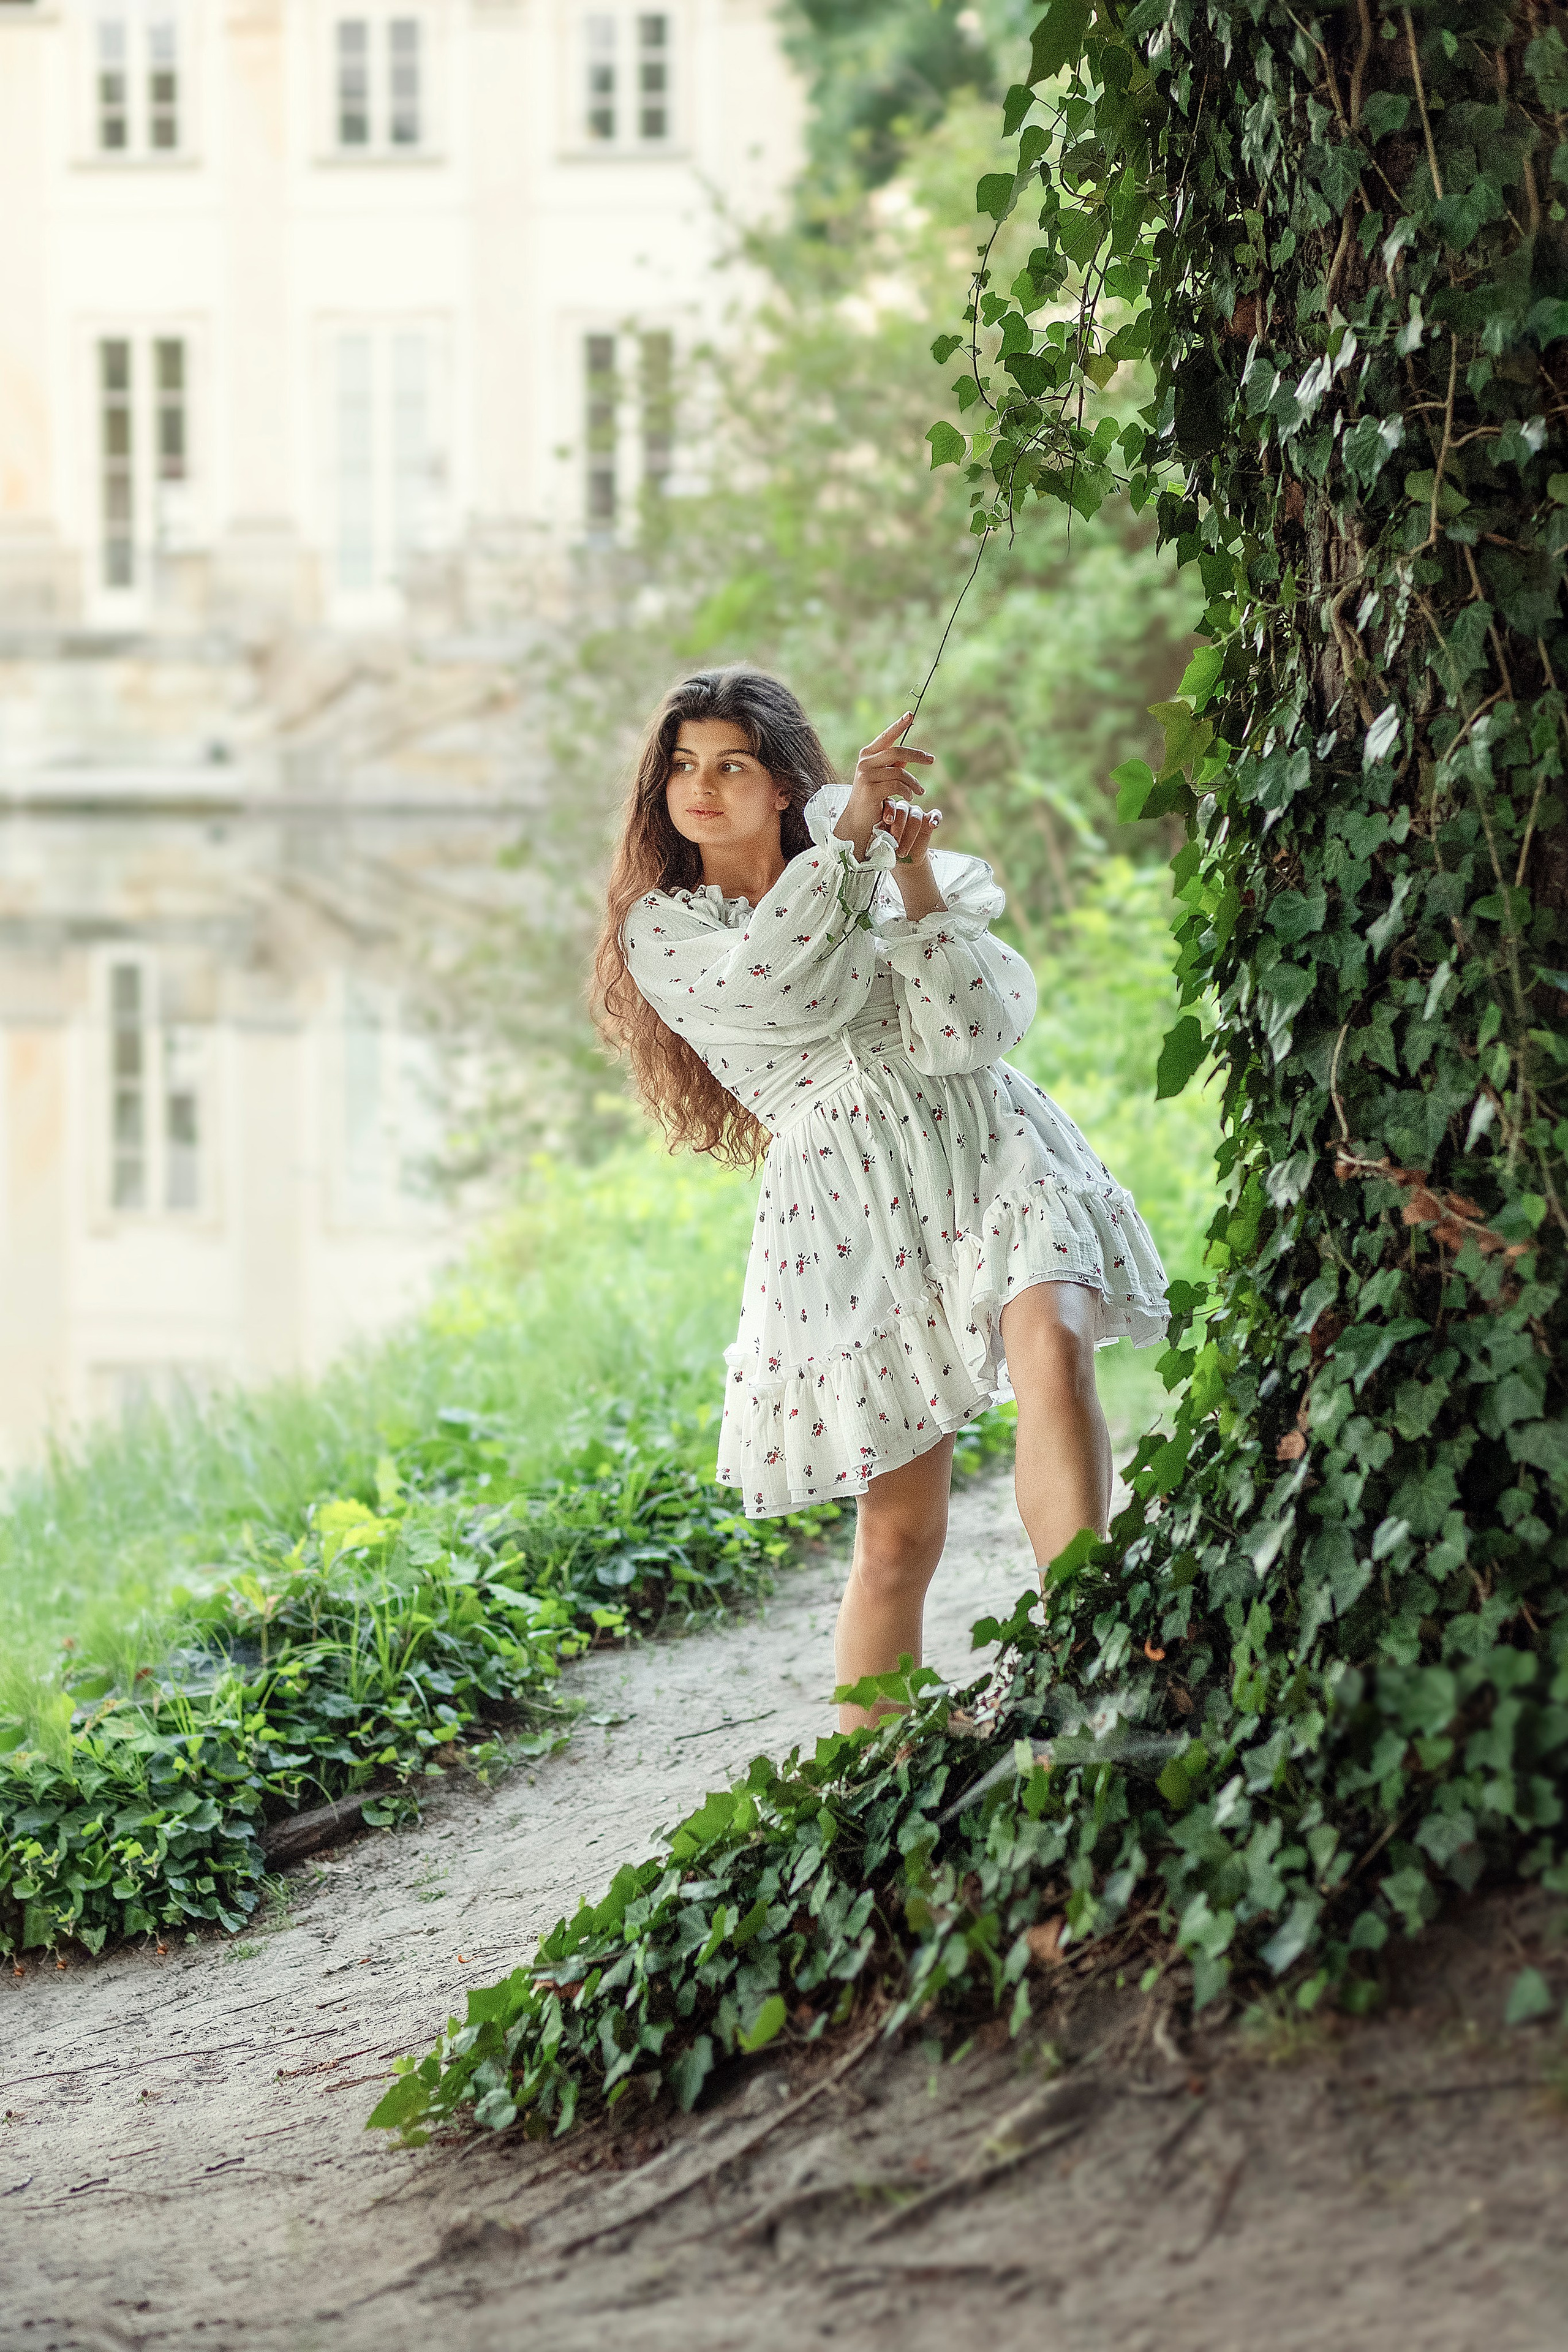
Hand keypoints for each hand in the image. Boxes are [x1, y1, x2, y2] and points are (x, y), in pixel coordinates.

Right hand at [833, 714, 934, 859]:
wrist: (858, 821)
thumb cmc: (872, 799)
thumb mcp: (883, 778)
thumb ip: (894, 765)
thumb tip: (911, 755)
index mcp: (867, 755)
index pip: (886, 737)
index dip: (899, 725)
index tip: (911, 715)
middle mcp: (865, 762)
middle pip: (897, 751)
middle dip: (917, 755)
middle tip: (931, 760)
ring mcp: (866, 775)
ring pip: (900, 771)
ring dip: (913, 782)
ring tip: (919, 792)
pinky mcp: (871, 789)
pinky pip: (898, 785)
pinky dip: (908, 792)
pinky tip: (910, 798)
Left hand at [878, 797, 942, 865]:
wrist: (904, 859)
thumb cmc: (889, 848)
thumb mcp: (881, 841)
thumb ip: (880, 832)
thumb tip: (878, 831)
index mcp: (889, 810)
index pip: (890, 805)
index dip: (889, 812)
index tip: (888, 821)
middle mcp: (903, 808)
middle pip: (903, 811)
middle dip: (898, 828)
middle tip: (894, 844)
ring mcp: (917, 813)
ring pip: (916, 817)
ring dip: (910, 835)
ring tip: (903, 852)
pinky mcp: (929, 819)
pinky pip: (935, 814)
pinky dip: (935, 818)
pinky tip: (933, 825)